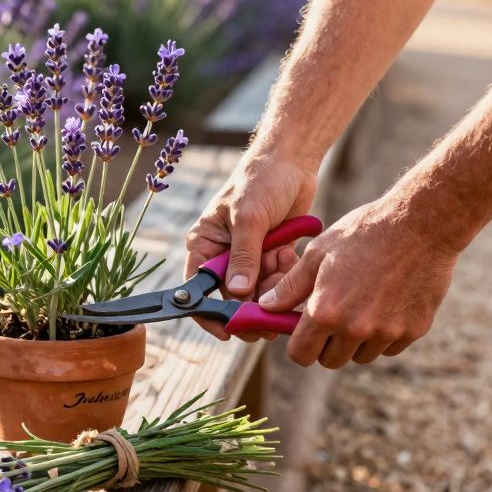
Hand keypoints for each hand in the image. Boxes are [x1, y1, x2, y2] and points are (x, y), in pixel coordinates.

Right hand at [185, 152, 317, 341]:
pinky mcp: (271, 254)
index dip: (210, 313)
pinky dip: (285, 274)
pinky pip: (277, 279)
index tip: (229, 331)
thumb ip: (244, 257)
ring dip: (273, 286)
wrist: (292, 160)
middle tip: (270, 315)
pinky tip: (288, 253)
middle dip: (252, 303)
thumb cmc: (260, 180)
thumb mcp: (249, 218)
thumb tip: (237, 294)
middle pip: (232, 296)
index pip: (199, 288)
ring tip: (282, 262)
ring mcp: (248, 256)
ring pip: (258, 291)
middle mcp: (223, 253)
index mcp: (204, 243)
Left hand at [258, 197, 457, 366]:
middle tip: (332, 317)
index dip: (299, 346)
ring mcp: (387, 332)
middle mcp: (355, 329)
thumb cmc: (363, 233)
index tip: (303, 333)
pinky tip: (385, 304)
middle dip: (326, 344)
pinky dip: (384, 335)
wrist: (420, 225)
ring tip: (360, 306)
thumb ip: (291, 287)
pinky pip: (390, 347)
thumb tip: (267, 306)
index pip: (301, 355)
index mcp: (325, 311)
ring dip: (356, 341)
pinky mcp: (414, 330)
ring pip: (361, 356)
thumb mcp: (318, 254)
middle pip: (331, 360)